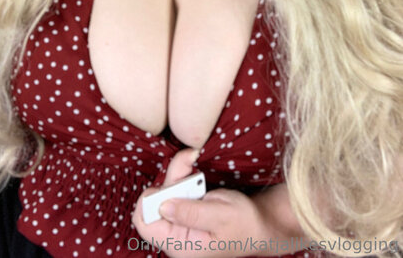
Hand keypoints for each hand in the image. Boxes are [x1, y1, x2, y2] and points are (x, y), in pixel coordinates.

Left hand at [132, 148, 263, 257]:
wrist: (261, 224)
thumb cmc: (244, 224)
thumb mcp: (220, 216)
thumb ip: (191, 213)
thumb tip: (162, 206)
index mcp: (181, 246)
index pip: (145, 225)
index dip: (148, 202)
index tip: (168, 185)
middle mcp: (176, 236)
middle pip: (154, 203)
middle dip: (170, 179)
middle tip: (188, 162)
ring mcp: (180, 222)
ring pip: (165, 191)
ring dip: (177, 172)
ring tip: (192, 158)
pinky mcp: (187, 210)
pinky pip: (176, 188)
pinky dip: (183, 173)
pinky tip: (193, 164)